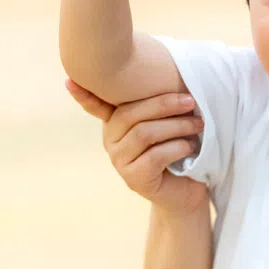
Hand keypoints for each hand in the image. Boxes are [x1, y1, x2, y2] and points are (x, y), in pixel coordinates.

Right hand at [65, 80, 209, 213]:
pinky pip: (154, 155)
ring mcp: (119, 160)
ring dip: (176, 126)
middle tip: (190, 101)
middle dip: (163, 104)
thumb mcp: (168, 123)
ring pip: (144, 133)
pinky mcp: (133, 178)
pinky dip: (176, 147)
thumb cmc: (180, 150)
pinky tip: (189, 146)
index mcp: (116, 123)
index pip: (96, 106)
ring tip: (198, 124)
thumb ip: (160, 106)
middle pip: (130, 114)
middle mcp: (111, 140)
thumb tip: (172, 78)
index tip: (69, 80)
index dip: (84, 95)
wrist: (187, 191)